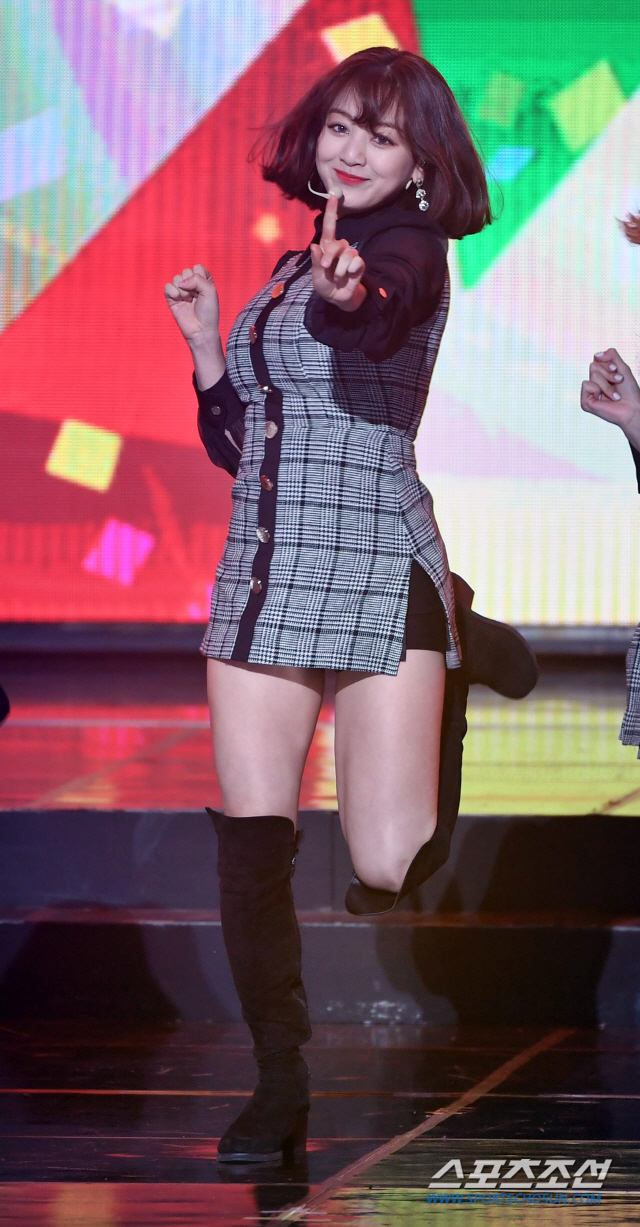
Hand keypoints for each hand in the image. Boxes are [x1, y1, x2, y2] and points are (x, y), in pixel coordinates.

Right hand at [164, 264, 219, 345]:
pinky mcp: (172, 298)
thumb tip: (180, 282)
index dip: (200, 277)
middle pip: (185, 271)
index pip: (197, 267)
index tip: (204, 290)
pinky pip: (167, 287)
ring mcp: (181, 291)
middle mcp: (192, 284)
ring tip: (188, 301)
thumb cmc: (209, 312)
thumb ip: (197, 279)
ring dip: (183, 291)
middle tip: (196, 298)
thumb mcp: (210, 291)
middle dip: (191, 285)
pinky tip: (179, 301)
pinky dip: (173, 293)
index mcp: (203, 280)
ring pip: (176, 278)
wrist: (200, 330)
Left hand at [310, 194, 365, 311]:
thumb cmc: (325, 285)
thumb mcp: (316, 276)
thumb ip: (316, 262)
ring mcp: (350, 254)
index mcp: (326, 247)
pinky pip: (356, 261)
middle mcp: (339, 248)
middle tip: (324, 268)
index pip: (329, 226)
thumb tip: (314, 245)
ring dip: (339, 269)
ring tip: (337, 278)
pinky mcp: (359, 263)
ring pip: (347, 253)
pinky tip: (348, 276)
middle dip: (329, 256)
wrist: (338, 298)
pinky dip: (349, 271)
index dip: (332, 211)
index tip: (333, 196)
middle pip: (337, 243)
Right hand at [581, 348, 639, 448]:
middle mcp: (593, 382)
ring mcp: (588, 392)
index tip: (619, 373)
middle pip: (594, 366)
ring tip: (614, 395)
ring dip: (607, 384)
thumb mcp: (622, 367)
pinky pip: (586, 384)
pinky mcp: (585, 402)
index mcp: (601, 374)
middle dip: (609, 374)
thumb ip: (611, 355)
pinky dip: (598, 390)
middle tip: (618, 383)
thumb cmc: (629, 391)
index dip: (608, 364)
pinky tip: (603, 400)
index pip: (597, 358)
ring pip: (593, 375)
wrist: (632, 408)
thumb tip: (596, 354)